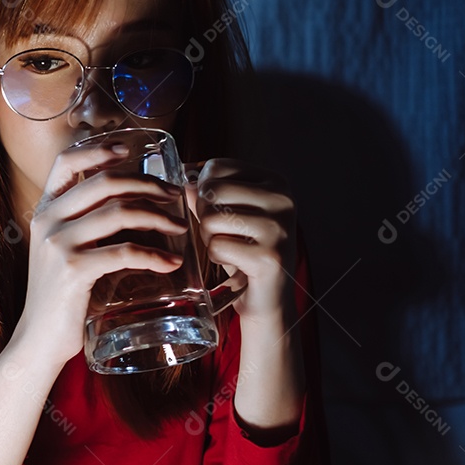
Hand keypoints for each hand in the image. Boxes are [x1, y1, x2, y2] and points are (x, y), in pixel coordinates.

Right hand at [12, 143, 189, 367]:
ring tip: (179, 227)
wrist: (39, 339)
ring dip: (158, 217)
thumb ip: (85, 226)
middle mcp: (48, 221)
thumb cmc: (61, 296)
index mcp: (44, 211)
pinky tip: (170, 262)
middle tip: (173, 196)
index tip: (129, 151)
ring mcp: (58, 244)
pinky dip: (154, 255)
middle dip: (147, 185)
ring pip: (119, 212)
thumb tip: (133, 206)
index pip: (66, 163)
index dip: (98, 150)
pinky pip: (124, 252)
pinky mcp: (73, 270)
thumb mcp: (63, 251)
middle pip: (105, 183)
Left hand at [184, 158, 297, 324]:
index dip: (201, 190)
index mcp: (274, 182)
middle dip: (203, 216)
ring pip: (211, 219)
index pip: (217, 167)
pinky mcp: (269, 256)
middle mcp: (282, 199)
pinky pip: (217, 247)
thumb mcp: (227, 215)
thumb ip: (205, 193)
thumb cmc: (244, 251)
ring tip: (229, 248)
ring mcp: (279, 227)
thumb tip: (182, 177)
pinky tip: (234, 264)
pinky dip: (217, 258)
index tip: (214, 209)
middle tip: (219, 233)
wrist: (267, 297)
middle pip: (211, 191)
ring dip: (209, 239)